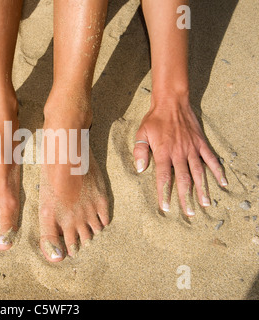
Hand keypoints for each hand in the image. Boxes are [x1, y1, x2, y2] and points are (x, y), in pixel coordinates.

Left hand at [133, 96, 226, 215]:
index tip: (166, 207)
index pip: (164, 177)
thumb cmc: (154, 119)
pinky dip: (217, 171)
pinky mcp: (201, 143)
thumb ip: (140, 151)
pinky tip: (223, 183)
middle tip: (190, 213)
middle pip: (184, 180)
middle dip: (186, 198)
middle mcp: (179, 153)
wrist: (172, 102)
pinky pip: (211, 159)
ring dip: (203, 189)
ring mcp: (192, 148)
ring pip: (199, 173)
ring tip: (206, 204)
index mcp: (163, 153)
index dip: (165, 193)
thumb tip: (140, 169)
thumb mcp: (141, 133)